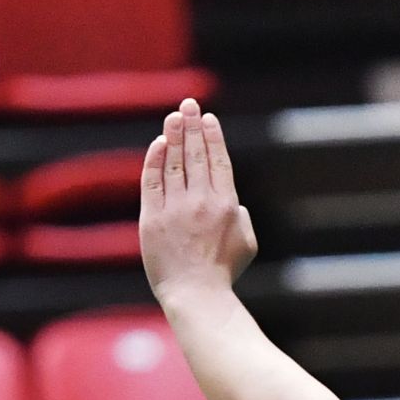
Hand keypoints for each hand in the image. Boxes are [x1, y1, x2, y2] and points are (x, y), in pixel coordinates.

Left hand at [139, 98, 256, 306]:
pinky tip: (158, 144)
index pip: (219, 160)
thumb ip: (241, 216)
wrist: (196, 295)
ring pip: (174, 162)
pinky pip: (152, 181)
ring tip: (174, 117)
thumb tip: (232, 200)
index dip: (213, 136)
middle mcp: (202, 201)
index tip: (208, 119)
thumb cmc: (224, 273)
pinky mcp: (153, 218)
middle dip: (192, 125)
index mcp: (227, 205)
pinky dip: (155, 160)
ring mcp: (176, 208)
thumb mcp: (248, 243)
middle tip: (189, 104)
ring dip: (174, 136)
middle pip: (196, 154)